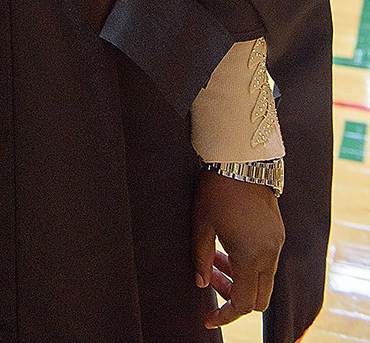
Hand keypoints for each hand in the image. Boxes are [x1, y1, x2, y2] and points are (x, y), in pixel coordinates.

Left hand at [192, 168, 284, 328]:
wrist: (243, 160)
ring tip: (213, 257)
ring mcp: (276, 244)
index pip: (243, 304)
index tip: (209, 318)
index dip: (225, 315)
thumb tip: (200, 284)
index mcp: (250, 257)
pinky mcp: (278, 233)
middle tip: (209, 277)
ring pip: (263, 280)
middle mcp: (269, 255)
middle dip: (233, 297)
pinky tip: (228, 244)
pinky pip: (267, 262)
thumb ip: (200, 258)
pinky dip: (249, 264)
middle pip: (258, 299)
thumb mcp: (201, 224)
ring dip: (240, 279)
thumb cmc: (217, 190)